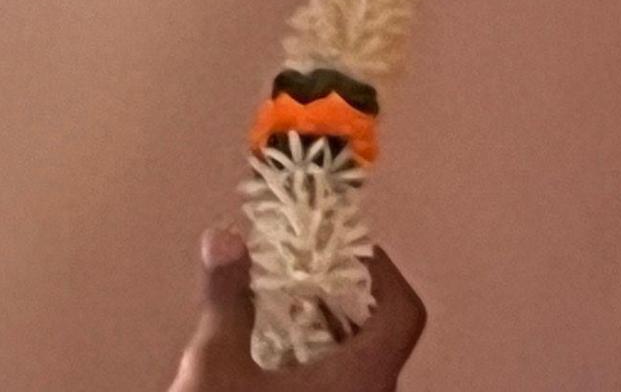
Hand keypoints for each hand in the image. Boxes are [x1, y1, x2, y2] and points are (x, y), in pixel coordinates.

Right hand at [168, 225, 428, 391]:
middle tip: (308, 268)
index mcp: (363, 381)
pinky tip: (276, 355)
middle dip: (344, 294)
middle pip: (382, 334)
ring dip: (328, 329)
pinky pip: (342, 388)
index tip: (346, 245)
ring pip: (360, 364)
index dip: (381, 271)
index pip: (403, 311)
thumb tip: (226, 243)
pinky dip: (319, 360)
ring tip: (284, 305)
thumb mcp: (217, 366)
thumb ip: (228, 299)